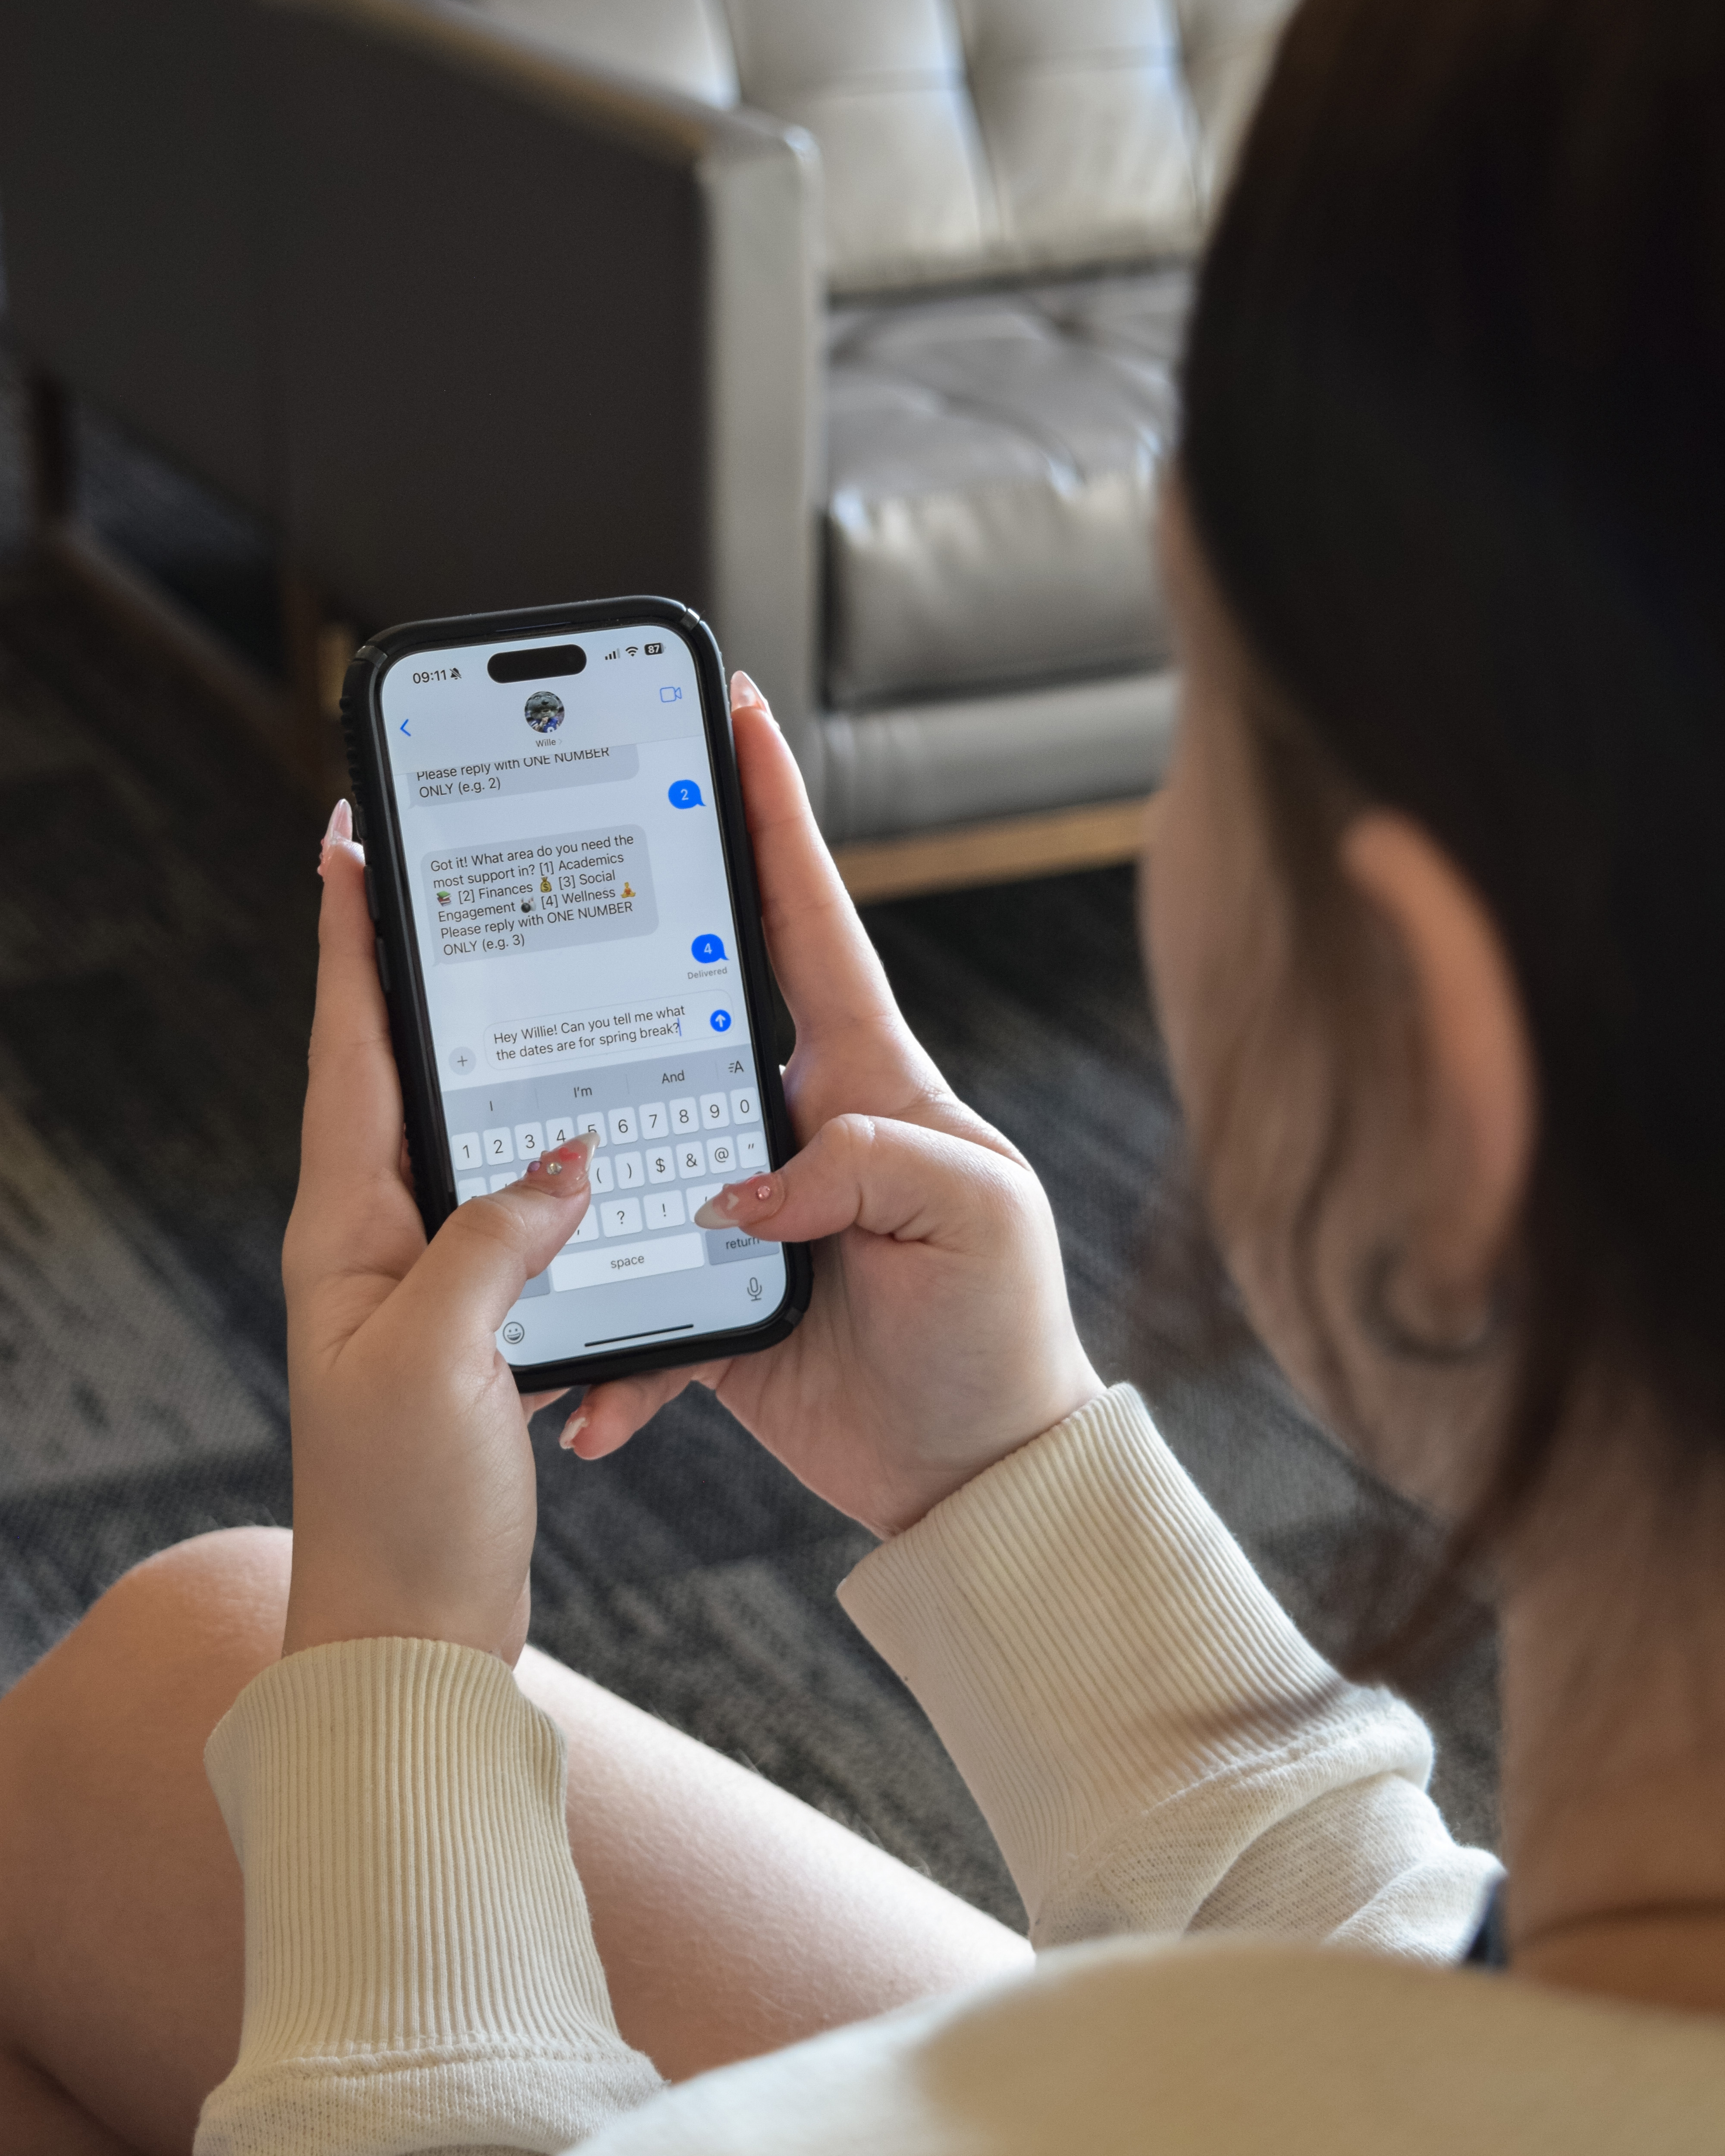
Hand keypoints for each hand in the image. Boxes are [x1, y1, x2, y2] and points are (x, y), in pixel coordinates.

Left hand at [279, 803, 595, 1663]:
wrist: (415, 1633)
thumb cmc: (404, 1510)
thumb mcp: (441, 1358)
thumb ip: (499, 1242)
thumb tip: (566, 1156)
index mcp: (343, 1231)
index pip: (347, 1053)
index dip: (351, 945)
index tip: (349, 845)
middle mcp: (373, 1244)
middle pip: (397, 1076)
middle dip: (415, 975)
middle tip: (440, 881)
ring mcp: (422, 1283)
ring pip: (461, 1140)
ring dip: (487, 1065)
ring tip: (523, 985)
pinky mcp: (474, 1325)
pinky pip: (510, 1216)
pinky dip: (543, 1167)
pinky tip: (581, 1146)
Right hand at [571, 677, 1102, 1535]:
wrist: (974, 1470)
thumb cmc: (999, 1329)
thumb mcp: (976, 1219)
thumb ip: (875, 1161)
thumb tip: (747, 1184)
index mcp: (868, 1078)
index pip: (809, 918)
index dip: (773, 813)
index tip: (738, 711)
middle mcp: (797, 1121)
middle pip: (690, 1003)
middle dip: (625, 936)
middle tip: (551, 868)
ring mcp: (747, 1203)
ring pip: (634, 1144)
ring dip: (572, 1165)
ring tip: (505, 1166)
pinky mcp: (713, 1292)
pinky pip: (632, 1292)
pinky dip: (607, 1347)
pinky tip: (586, 1396)